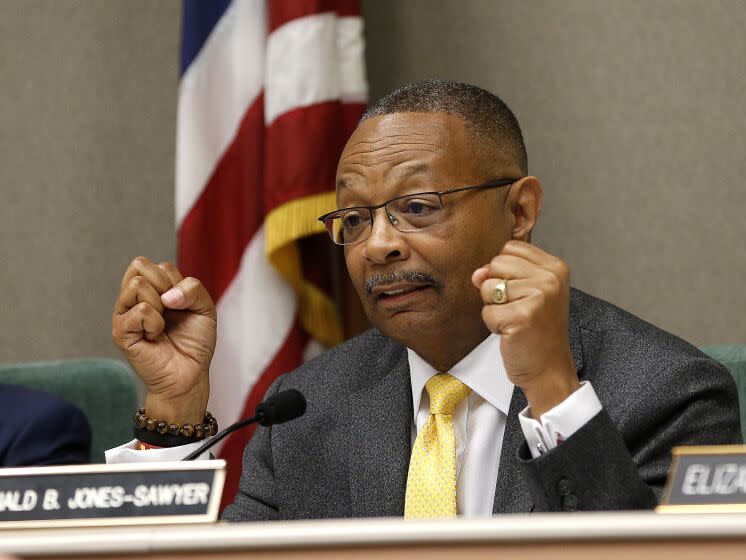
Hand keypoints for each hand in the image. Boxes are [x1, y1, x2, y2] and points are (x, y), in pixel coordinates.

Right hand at [112, 257, 216, 423]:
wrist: (191, 373)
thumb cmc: (194, 342)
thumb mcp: (204, 308)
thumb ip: (193, 289)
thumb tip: (167, 295)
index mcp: (152, 289)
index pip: (158, 265)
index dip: (176, 282)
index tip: (181, 305)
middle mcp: (134, 298)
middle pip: (139, 265)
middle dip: (165, 286)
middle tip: (170, 312)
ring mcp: (124, 314)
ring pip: (137, 284)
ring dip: (160, 305)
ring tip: (161, 325)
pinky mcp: (120, 332)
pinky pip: (140, 310)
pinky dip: (155, 323)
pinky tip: (155, 336)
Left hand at [472, 240, 578, 417]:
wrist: (550, 369)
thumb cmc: (538, 331)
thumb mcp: (527, 294)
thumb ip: (502, 275)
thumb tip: (478, 273)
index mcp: (555, 267)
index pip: (510, 247)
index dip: (504, 270)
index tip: (520, 292)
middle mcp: (550, 278)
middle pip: (496, 263)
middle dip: (497, 288)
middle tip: (517, 309)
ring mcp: (538, 296)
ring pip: (488, 287)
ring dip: (494, 308)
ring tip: (514, 320)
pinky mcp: (522, 316)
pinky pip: (487, 312)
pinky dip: (493, 326)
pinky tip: (512, 333)